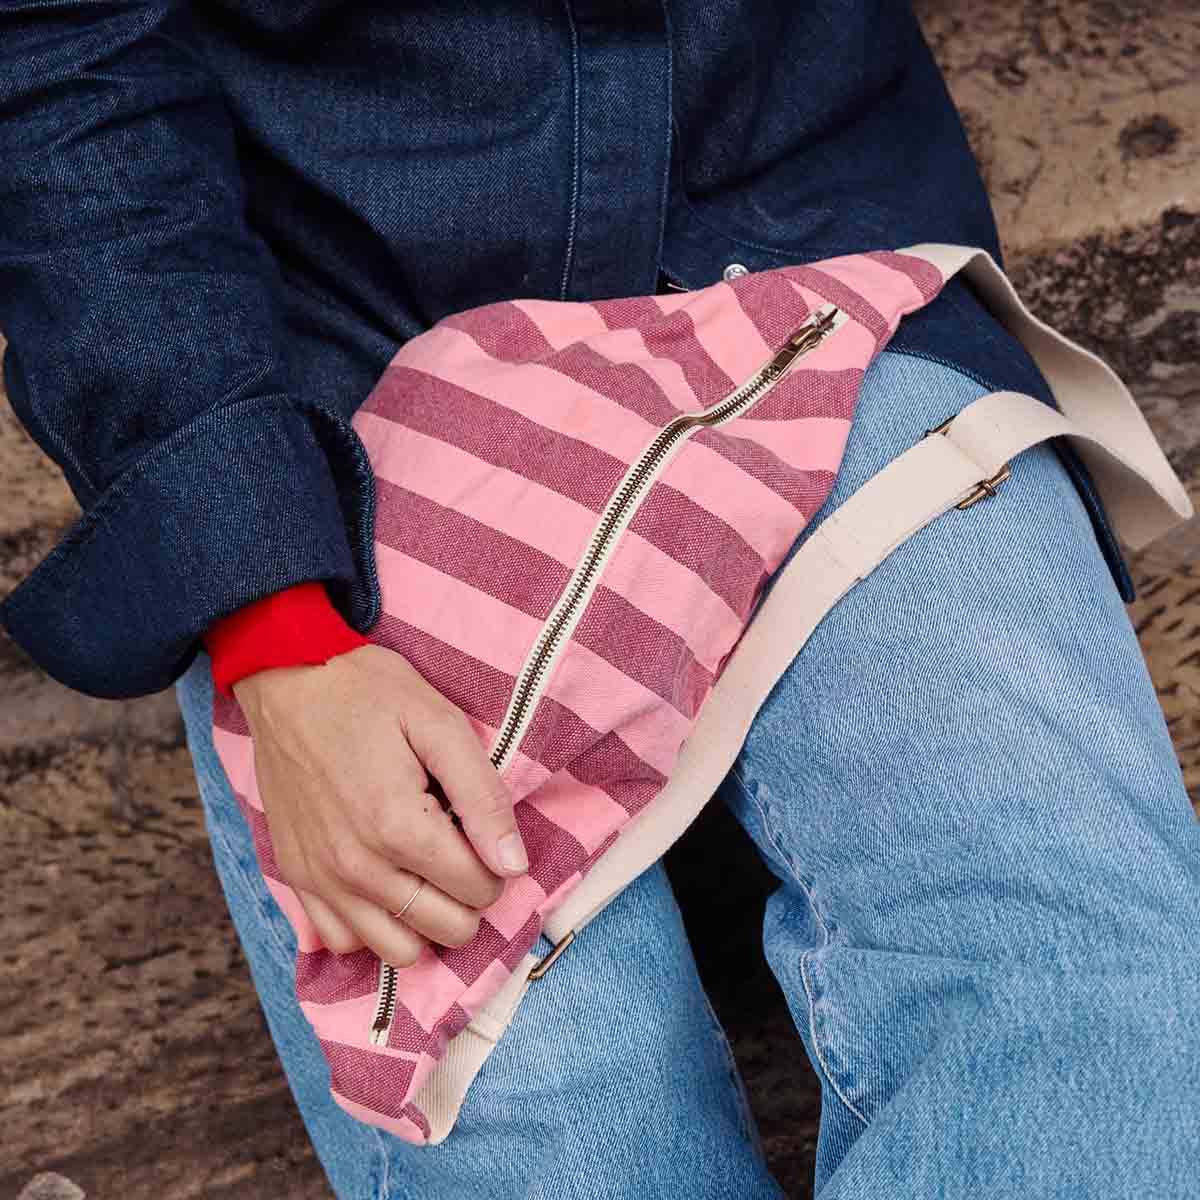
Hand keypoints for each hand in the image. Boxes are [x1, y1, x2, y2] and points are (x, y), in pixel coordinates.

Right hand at [232, 644, 528, 964]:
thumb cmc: (369, 692)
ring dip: (427, 922)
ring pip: (398, 951)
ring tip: (430, 876)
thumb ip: (482, 797)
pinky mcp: (297, 878)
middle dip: (470, 897)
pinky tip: (387, 887)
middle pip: (447, 928)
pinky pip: (344, 942)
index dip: (497, 864)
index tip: (483, 832)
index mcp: (399, 826)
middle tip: (462, 852)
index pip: (479, 887)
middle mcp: (357, 867)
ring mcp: (322, 879)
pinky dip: (374, 927)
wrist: (287, 677)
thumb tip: (514, 864)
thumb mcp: (440, 724)